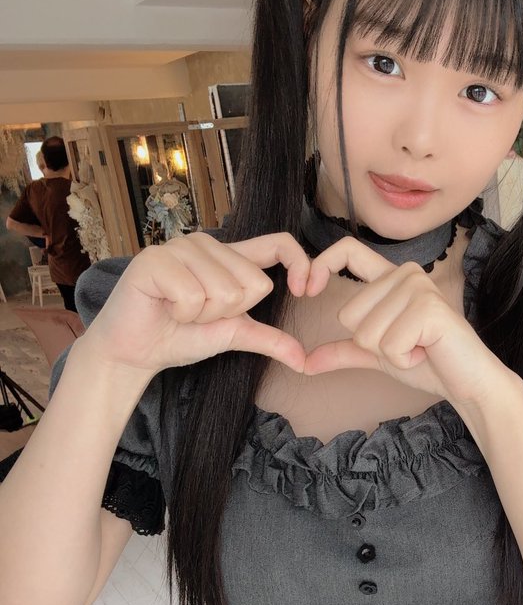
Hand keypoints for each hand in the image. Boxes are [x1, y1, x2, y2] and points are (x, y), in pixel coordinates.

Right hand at [82, 231, 311, 378]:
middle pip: (254, 284)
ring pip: (224, 291)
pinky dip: (182, 313)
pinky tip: (164, 307)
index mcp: (230, 257)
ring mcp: (180, 247)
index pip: (280, 243)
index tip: (304, 291)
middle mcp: (207, 244)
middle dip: (229, 313)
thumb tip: (303, 361)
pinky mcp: (155, 259)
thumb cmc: (180, 336)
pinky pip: (193, 295)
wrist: (135, 352)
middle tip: (198, 313)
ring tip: (179, 311)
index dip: (300, 264)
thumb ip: (268, 340)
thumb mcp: (233, 335)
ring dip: (202, 315)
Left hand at [302, 236, 512, 407]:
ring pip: (367, 333)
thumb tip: (304, 361)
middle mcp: (405, 274)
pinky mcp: (429, 309)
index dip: (321, 265)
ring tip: (419, 347)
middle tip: (406, 343)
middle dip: (371, 344)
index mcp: (390, 277)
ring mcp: (419, 288)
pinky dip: (404, 359)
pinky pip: (389, 345)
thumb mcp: (377, 354)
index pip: (347, 250)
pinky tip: (427, 351)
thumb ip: (343, 351)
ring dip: (390, 354)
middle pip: (349, 314)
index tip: (307, 290)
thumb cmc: (429, 361)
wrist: (468, 382)